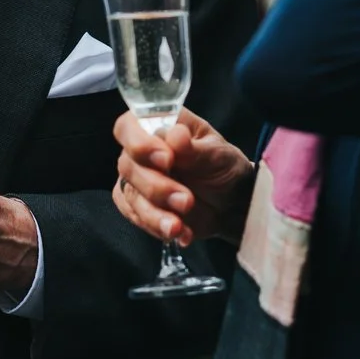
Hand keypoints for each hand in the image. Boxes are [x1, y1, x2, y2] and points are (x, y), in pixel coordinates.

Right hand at [111, 108, 255, 248]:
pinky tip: (181, 232)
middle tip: (186, 200)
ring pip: (130, 195)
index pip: (129, 127)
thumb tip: (176, 135)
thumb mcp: (218, 155)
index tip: (166, 159)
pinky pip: (136, 217)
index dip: (140, 143)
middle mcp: (142, 150)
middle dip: (156, 187)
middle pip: (128, 165)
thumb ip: (195, 148)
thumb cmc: (224, 167)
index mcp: (159, 126)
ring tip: (180, 225)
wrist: (231, 203)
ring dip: (155, 213)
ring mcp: (137, 179)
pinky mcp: (138, 205)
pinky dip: (158, 227)